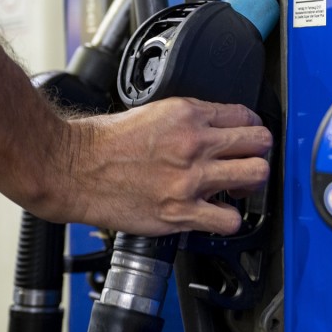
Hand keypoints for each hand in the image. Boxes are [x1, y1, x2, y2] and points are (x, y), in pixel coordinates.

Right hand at [36, 97, 270, 235]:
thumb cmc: (103, 142)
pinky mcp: (180, 211)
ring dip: (251, 183)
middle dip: (259, 152)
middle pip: (260, 143)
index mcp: (188, 114)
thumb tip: (213, 126)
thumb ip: (188, 119)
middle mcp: (194, 143)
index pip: (246, 116)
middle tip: (248, 161)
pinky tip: (217, 214)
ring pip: (255, 176)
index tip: (246, 138)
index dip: (251, 128)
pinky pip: (228, 220)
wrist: (72, 167)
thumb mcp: (153, 111)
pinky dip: (228, 219)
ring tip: (238, 187)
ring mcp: (190, 179)